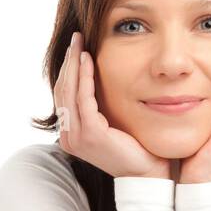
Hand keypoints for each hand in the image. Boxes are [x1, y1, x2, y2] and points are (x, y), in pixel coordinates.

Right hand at [55, 31, 171, 179]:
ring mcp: (77, 137)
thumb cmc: (135, 147)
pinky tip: (88, 60)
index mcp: (71, 134)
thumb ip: (100, 106)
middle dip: (68, 61)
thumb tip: (97, 79)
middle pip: (62, 90)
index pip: (64, 95)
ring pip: (70, 92)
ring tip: (79, 43)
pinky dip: (84, 77)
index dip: (67, 70)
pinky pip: (84, 99)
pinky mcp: (91, 134)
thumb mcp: (112, 122)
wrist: (148, 172)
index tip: (75, 47)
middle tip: (75, 38)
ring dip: (74, 64)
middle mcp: (69, 136)